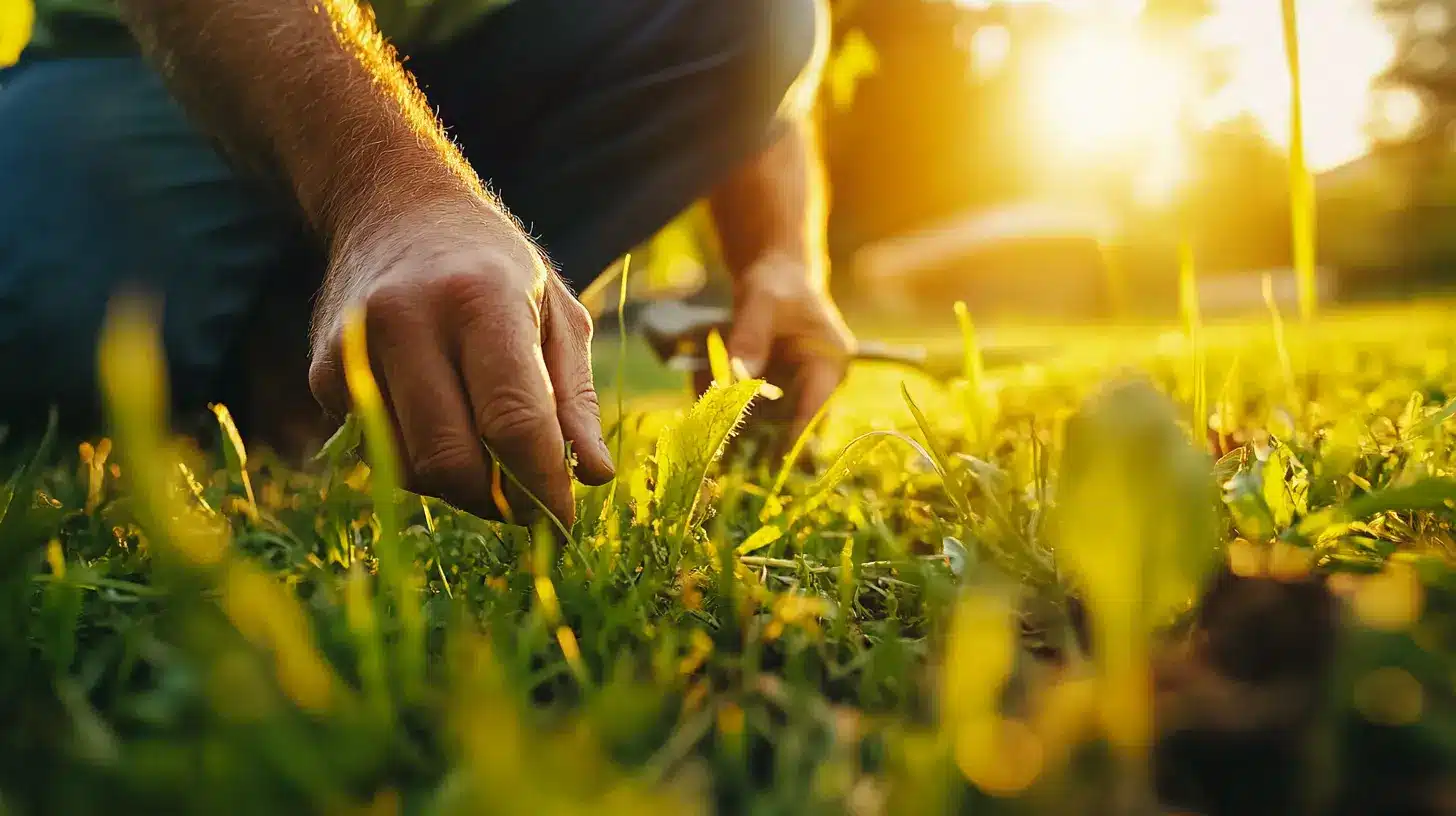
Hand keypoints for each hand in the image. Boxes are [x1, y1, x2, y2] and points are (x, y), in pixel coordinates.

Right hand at [308, 198, 612, 523]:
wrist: (393, 208)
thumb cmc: (495, 267)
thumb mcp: (555, 312)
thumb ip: (574, 397)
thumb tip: (593, 477)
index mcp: (481, 300)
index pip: (512, 422)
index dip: (542, 487)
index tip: (565, 523)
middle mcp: (407, 320)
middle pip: (452, 460)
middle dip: (498, 500)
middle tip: (527, 502)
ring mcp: (355, 349)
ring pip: (410, 469)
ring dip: (458, 485)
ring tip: (488, 453)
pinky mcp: (323, 373)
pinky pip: (379, 452)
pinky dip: (418, 458)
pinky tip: (440, 418)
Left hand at [702, 252, 854, 440]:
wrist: (775, 280)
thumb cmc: (776, 285)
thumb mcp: (760, 302)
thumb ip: (750, 336)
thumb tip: (738, 376)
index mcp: (830, 362)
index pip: (814, 407)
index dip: (790, 436)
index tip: (763, 458)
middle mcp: (821, 385)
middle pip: (791, 426)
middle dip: (756, 438)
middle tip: (723, 445)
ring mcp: (799, 393)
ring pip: (768, 424)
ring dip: (737, 423)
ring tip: (708, 418)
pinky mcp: (777, 396)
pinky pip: (752, 412)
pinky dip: (727, 407)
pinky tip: (704, 397)